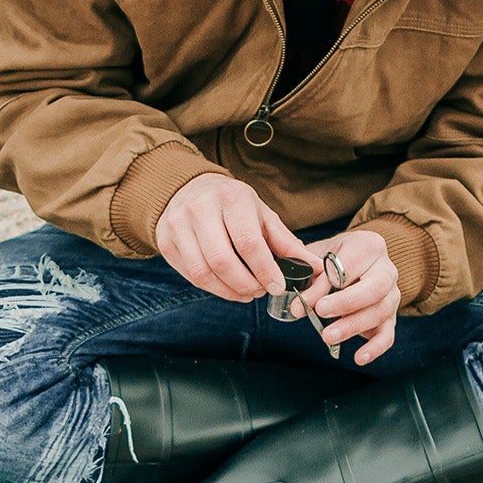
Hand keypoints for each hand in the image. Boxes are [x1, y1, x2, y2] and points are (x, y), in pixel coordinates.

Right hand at [155, 173, 304, 301]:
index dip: (264, 270)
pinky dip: (214, 288)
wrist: (187, 190)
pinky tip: (228, 287)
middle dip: (246, 284)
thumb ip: (286, 243)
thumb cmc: (232, 206)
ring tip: (246, 292)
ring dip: (230, 291)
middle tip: (260, 291)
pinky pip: (191, 276)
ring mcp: (178, 225)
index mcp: (231, 197)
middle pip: (222, 260)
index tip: (277, 286)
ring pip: (203, 272)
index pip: (248, 241)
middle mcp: (200, 208)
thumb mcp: (261, 215)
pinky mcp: (166, 242)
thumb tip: (316, 268)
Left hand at [306, 228, 402, 363]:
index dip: (329, 281)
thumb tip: (299, 304)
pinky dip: (375, 348)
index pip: (351, 264)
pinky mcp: (391, 317)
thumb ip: (311, 276)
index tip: (308, 298)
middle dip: (347, 302)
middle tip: (320, 312)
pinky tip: (359, 358)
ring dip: (354, 326)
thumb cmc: (334, 258)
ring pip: (381, 311)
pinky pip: (388, 334)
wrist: (357, 261)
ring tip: (328, 337)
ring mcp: (392, 295)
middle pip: (376, 287)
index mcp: (369, 246)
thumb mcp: (318, 257)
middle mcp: (386, 270)